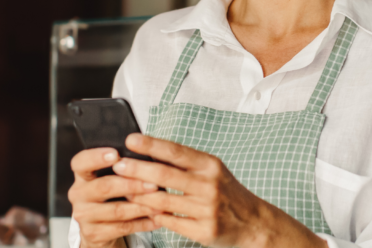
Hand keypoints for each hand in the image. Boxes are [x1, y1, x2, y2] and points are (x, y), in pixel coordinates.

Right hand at [68, 148, 160, 247]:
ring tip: (161, 203)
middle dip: (132, 185)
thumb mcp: (111, 178)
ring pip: (116, 210)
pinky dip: (143, 223)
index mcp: (82, 175)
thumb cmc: (111, 194)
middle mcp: (78, 194)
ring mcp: (84, 215)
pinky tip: (157, 219)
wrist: (100, 227)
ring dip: (141, 207)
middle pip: (104, 186)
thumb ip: (123, 166)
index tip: (116, 153)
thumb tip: (148, 154)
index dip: (97, 157)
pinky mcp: (93, 233)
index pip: (81, 162)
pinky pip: (122, 228)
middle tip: (154, 184)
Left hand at [114, 134, 326, 247]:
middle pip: (166, 176)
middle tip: (118, 164)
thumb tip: (151, 151)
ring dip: (139, 195)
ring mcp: (207, 210)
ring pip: (163, 202)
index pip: (177, 151)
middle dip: (138, 169)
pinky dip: (154, 216)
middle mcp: (210, 185)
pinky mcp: (204, 231)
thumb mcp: (213, 171)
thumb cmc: (228, 193)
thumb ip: (186, 163)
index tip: (131, 139)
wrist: (253, 222)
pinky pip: (170, 222)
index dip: (152, 145)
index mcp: (211, 166)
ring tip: (122, 188)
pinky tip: (142, 210)